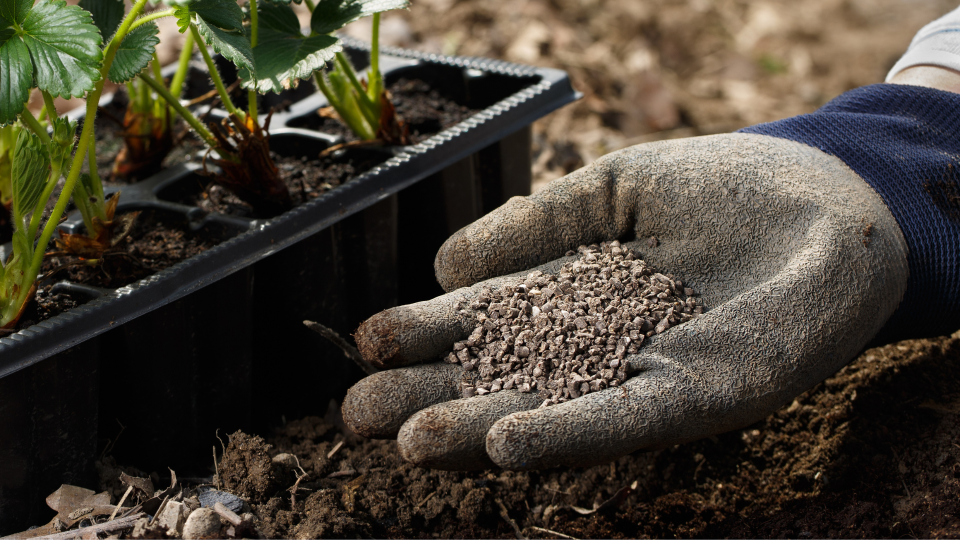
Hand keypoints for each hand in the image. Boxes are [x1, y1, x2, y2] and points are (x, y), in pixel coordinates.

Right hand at [341, 133, 907, 469]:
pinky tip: (505, 445)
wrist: (828, 201)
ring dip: (478, 430)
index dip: (428, 332)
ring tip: (410, 443)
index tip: (367, 343)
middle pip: (500, 377)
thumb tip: (444, 259)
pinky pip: (621, 420)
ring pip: (547, 411)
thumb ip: (535, 220)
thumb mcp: (613, 188)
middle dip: (430, 397)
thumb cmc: (723, 187)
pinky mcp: (697, 399)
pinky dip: (563, 433)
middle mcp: (597, 348)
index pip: (487, 320)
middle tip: (357, 416)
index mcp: (572, 295)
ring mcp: (642, 377)